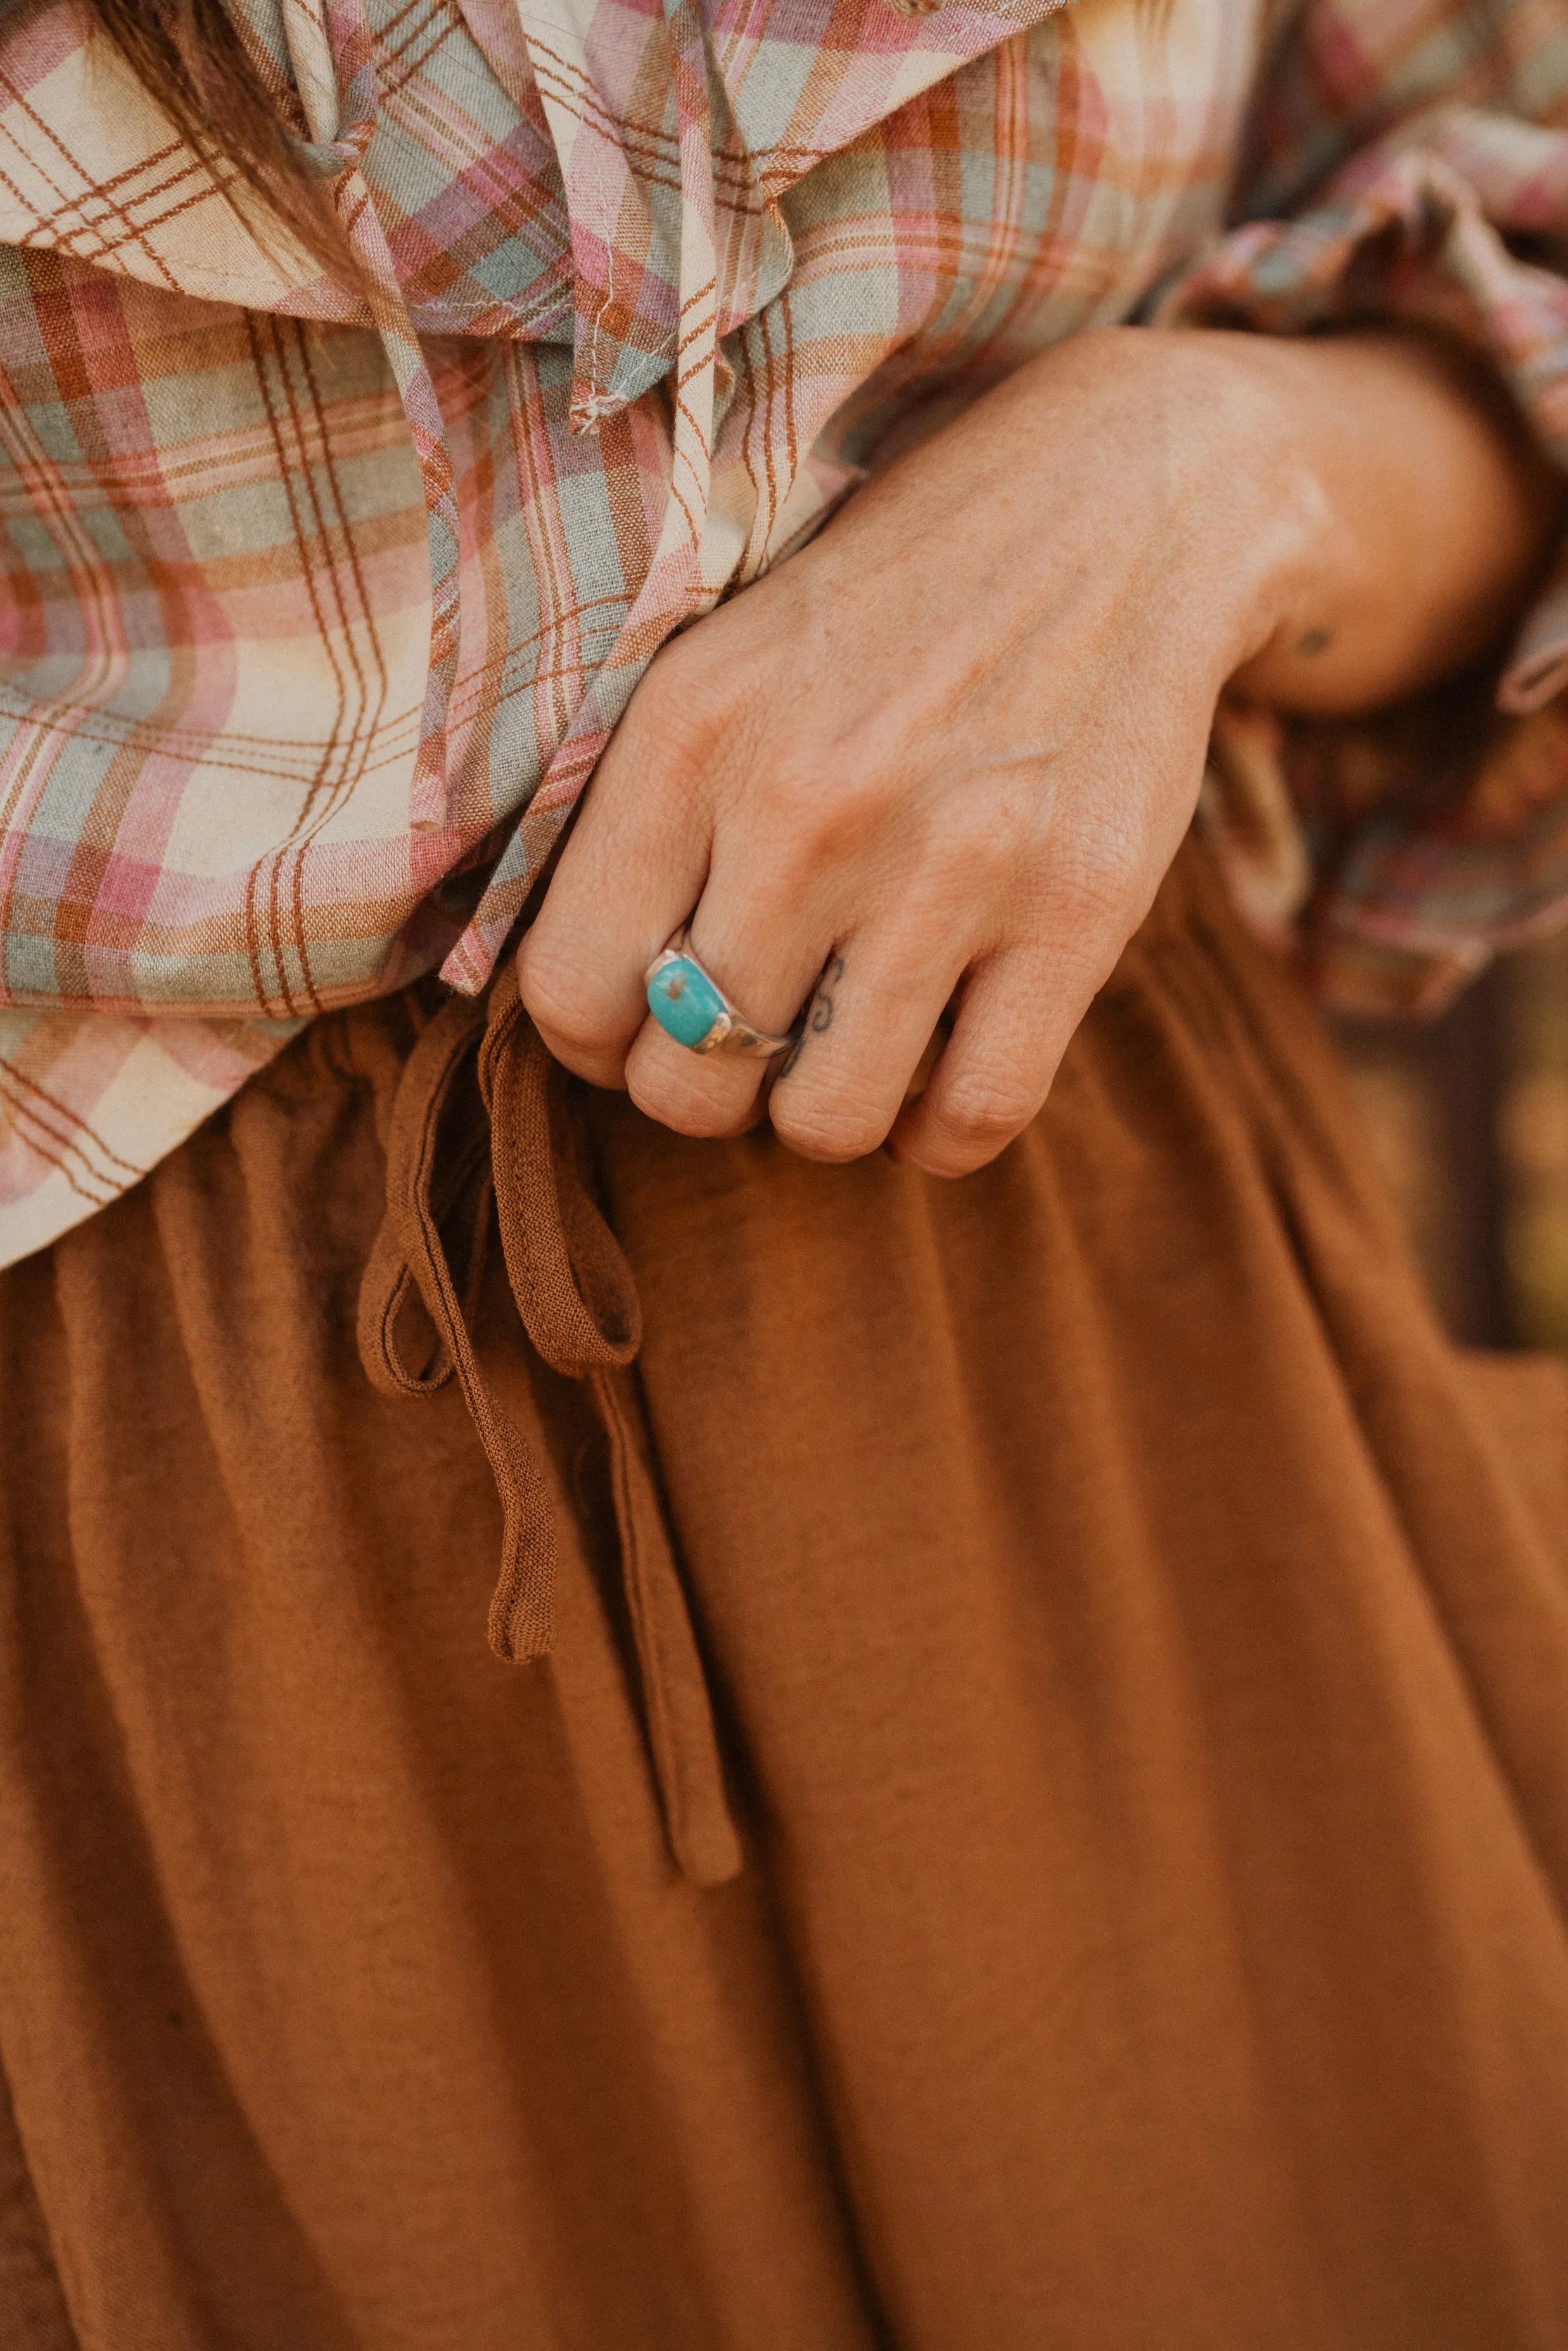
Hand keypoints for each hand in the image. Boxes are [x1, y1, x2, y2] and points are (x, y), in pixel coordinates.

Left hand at [519, 325, 1551, 1174]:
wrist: (1125, 502)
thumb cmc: (896, 603)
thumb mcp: (723, 659)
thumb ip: (637, 814)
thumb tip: (579, 1009)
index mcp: (692, 731)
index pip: (570, 991)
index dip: (597, 1040)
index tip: (644, 1018)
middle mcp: (808, 804)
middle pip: (689, 1080)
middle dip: (709, 1085)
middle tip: (754, 1032)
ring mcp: (952, 865)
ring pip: (827, 1123)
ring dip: (823, 1111)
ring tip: (841, 1045)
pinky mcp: (1079, 911)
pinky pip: (972, 1117)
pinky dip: (939, 1130)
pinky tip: (935, 1067)